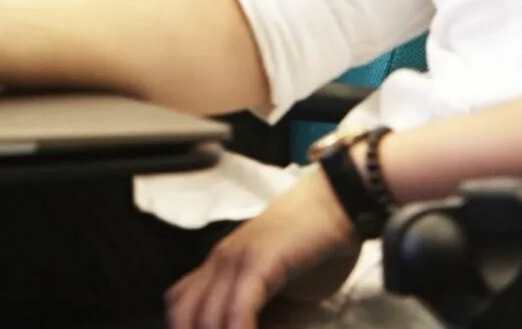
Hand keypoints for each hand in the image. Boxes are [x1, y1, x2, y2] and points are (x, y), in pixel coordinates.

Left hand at [165, 168, 359, 328]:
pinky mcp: (259, 260)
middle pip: (185, 313)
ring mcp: (237, 259)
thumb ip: (266, 318)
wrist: (339, 204)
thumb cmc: (316, 249)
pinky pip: (239, 306)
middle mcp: (220, 262)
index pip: (182, 306)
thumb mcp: (286, 295)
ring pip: (207, 314)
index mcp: (220, 267)